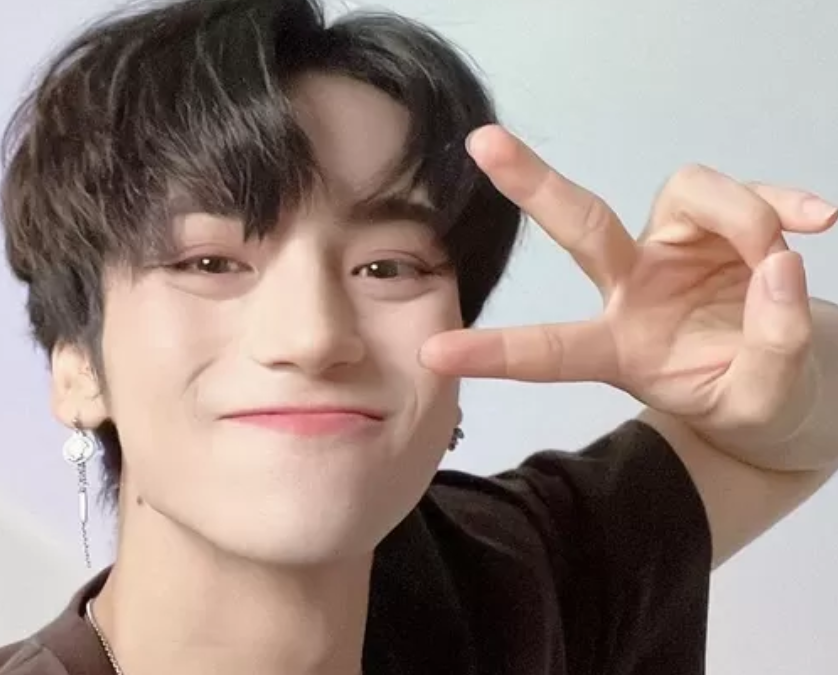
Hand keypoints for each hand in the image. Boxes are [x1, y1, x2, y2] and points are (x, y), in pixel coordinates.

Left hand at [421, 125, 836, 436]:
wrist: (790, 386)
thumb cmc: (753, 402)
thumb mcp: (762, 403)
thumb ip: (773, 350)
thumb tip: (780, 269)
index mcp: (620, 349)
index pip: (551, 351)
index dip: (497, 352)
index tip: (434, 352)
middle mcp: (634, 289)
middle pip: (581, 225)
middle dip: (532, 184)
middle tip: (483, 143)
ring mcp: (674, 251)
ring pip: (687, 193)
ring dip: (742, 216)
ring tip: (783, 258)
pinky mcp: (720, 226)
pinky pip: (748, 194)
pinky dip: (784, 202)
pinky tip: (821, 221)